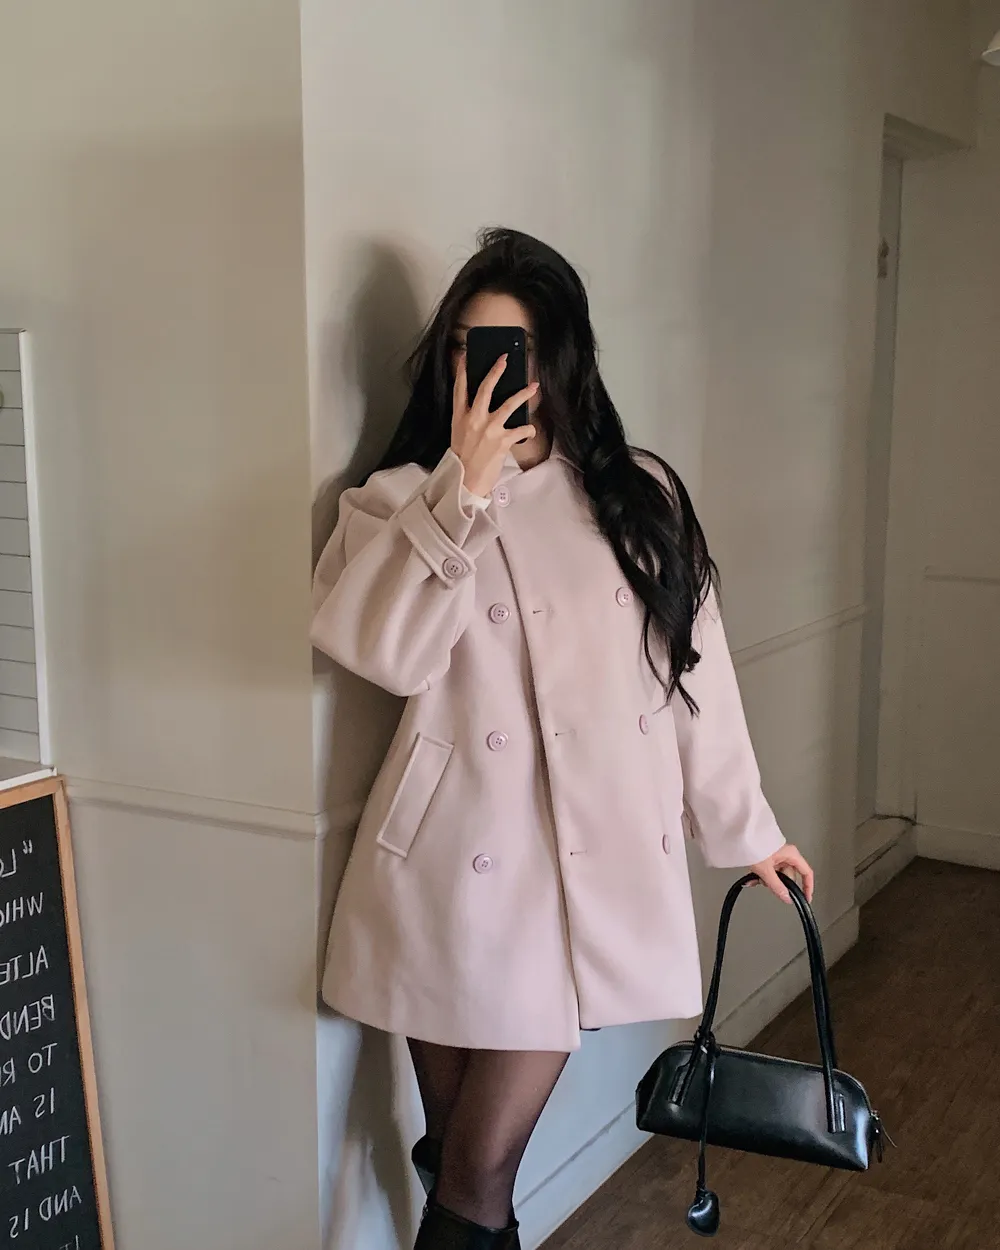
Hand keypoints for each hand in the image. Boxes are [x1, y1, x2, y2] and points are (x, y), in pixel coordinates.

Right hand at [451, 354, 537, 496]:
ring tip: (534, 386)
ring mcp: (490, 429)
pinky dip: (529, 429)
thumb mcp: (458, 434)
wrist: (466, 481)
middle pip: (486, 388)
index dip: (463, 370)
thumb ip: (468, 418)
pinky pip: (522, 429)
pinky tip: (530, 430)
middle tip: (504, 359)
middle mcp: (474, 419)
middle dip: (496, 371)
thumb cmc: (463, 460)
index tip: (466, 356)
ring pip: (509, 404)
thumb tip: (481, 407)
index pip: (460, 388)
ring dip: (523, 394)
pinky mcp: (503, 441)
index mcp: (460, 417)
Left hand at [750, 845, 814, 904]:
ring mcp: (777, 855)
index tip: (806, 898)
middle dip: (778, 884)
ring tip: (756, 879)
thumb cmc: (754, 845)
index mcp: (792, 854)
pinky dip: (762, 875)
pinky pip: (770, 870)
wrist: (740, 836)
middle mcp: (787, 854)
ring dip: (767, 880)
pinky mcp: (768, 856)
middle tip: (768, 885)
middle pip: (789, 876)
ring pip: (778, 874)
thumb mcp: (766, 870)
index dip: (808, 887)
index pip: (806, 873)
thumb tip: (786, 898)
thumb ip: (777, 886)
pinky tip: (752, 878)